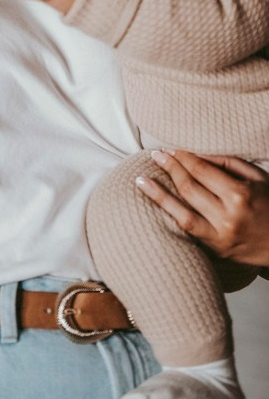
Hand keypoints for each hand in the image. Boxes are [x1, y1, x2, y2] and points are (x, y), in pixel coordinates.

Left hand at [137, 149, 268, 266]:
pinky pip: (188, 231)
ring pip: (182, 213)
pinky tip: (155, 205)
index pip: (202, 170)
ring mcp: (221, 237)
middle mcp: (228, 217)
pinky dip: (171, 216)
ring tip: (141, 180)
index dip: (183, 157)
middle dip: (170, 168)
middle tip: (155, 154)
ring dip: (159, 195)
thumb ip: (227, 162)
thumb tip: (196, 152)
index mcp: (240, 195)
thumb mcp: (257, 177)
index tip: (170, 148)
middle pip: (189, 188)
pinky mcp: (217, 250)